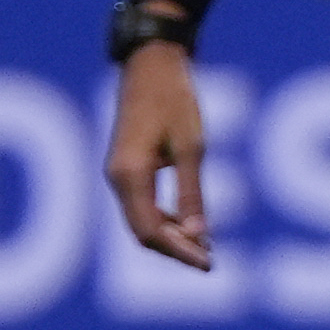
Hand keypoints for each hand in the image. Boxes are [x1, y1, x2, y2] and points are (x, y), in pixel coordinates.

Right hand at [101, 41, 213, 267]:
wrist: (151, 66)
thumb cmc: (174, 100)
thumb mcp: (192, 147)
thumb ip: (193, 191)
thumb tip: (200, 234)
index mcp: (129, 174)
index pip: (150, 230)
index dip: (180, 251)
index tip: (209, 264)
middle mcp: (116, 178)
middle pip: (142, 231)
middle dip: (177, 250)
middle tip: (212, 263)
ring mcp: (118, 174)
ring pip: (142, 220)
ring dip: (172, 237)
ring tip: (206, 250)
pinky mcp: (126, 168)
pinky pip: (142, 206)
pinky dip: (166, 221)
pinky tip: (192, 227)